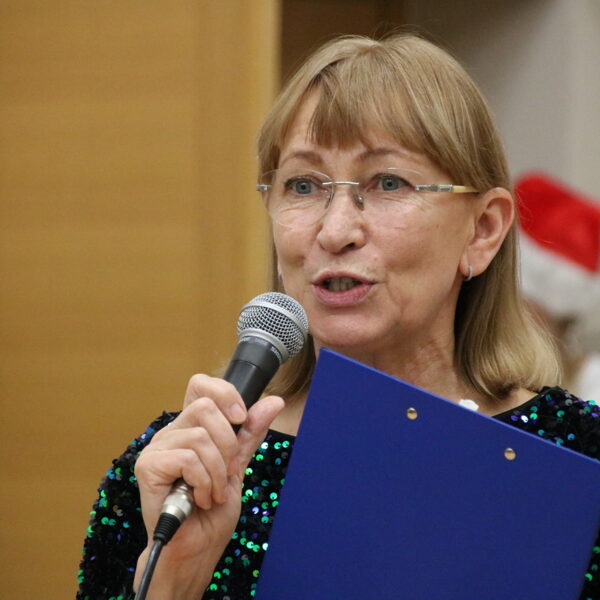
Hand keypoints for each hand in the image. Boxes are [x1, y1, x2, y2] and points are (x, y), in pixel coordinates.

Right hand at [133, 374, 284, 599]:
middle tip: (226, 471)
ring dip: (217, 472)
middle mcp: (172, 432)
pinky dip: (203, 482)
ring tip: (213, 492)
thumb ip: (251, 432)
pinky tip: (199, 499)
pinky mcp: (148, 466)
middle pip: (206, 406)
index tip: (241, 419)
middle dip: (228, 443)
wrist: (197, 549)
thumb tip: (274, 401)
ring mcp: (157, 448)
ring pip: (201, 436)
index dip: (225, 394)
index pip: (201, 385)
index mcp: (191, 427)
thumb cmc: (212, 511)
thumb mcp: (239, 465)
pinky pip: (188, 459)